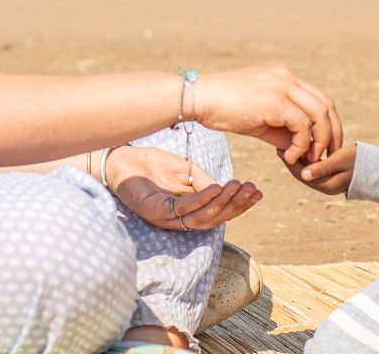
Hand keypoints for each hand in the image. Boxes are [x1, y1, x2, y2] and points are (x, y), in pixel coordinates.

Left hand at [107, 145, 261, 231]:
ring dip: (223, 203)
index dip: (239, 204)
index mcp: (188, 210)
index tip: (257, 191)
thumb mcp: (186, 171)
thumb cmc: (152, 165)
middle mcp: (179, 219)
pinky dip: (202, 200)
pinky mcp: (155, 212)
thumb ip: (204, 182)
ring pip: (202, 218)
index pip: (218, 212)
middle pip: (214, 219)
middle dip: (236, 205)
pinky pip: (183, 209)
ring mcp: (167, 218)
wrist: (121, 159)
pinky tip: (217, 189)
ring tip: (238, 187)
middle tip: (252, 190)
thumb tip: (225, 189)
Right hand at [193, 65, 342, 165]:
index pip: (318, 98)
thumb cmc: (222, 109)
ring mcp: (282, 87)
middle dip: (332, 133)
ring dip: (319, 141)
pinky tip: (288, 157)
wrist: (198, 98)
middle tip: (327, 157)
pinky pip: (301, 126)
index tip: (324, 146)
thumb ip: (282, 129)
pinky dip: (301, 145)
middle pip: (326, 105)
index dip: (327, 124)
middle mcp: (287, 77)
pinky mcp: (275, 101)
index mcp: (283, 77)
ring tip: (309, 160)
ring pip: (320, 114)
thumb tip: (301, 149)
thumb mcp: (259, 119)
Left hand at [281, 143, 356, 195]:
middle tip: (279, 144)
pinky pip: (314, 169)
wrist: (376, 167)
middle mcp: (324, 186)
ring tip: (288, 144)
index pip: (301, 174)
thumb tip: (303, 174)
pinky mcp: (330, 176)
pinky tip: (303, 148)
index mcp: (326, 185)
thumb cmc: (360, 161)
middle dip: (291, 160)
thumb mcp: (340, 161)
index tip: (280, 148)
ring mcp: (328, 182)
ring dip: (298, 159)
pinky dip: (307, 159)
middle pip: (301, 173)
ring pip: (307, 171)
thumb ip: (322, 167)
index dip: (289, 161)